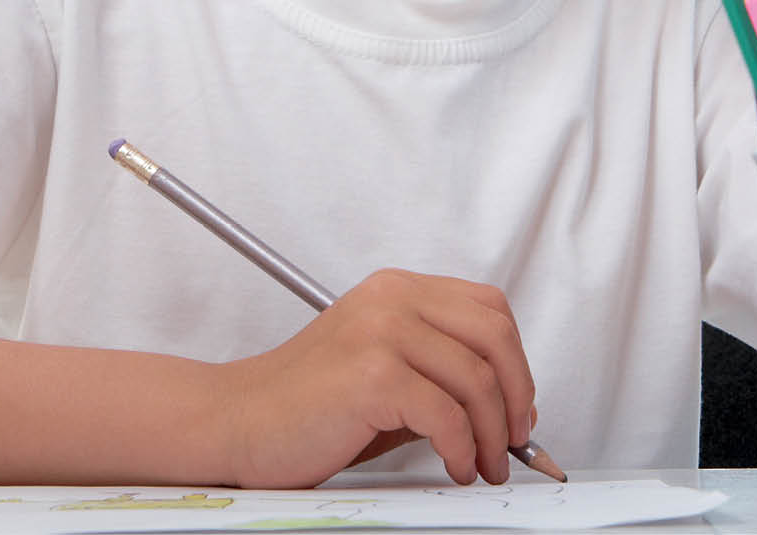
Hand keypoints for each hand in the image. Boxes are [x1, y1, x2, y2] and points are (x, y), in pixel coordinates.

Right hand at [216, 269, 536, 488]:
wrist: (237, 421)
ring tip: (485, 464)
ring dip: (494, 434)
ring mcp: (381, 332)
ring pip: (476, 378)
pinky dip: (462, 449)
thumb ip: (436, 369)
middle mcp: (392, 299)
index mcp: (397, 290)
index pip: (487, 308)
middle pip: (493, 336)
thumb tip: (505, 406)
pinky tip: (455, 466)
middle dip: (517, 396)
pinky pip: (446, 415)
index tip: (519, 405)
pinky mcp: (371, 375)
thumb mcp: (381, 365)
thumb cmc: (307, 404)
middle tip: (515, 440)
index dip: (515, 360)